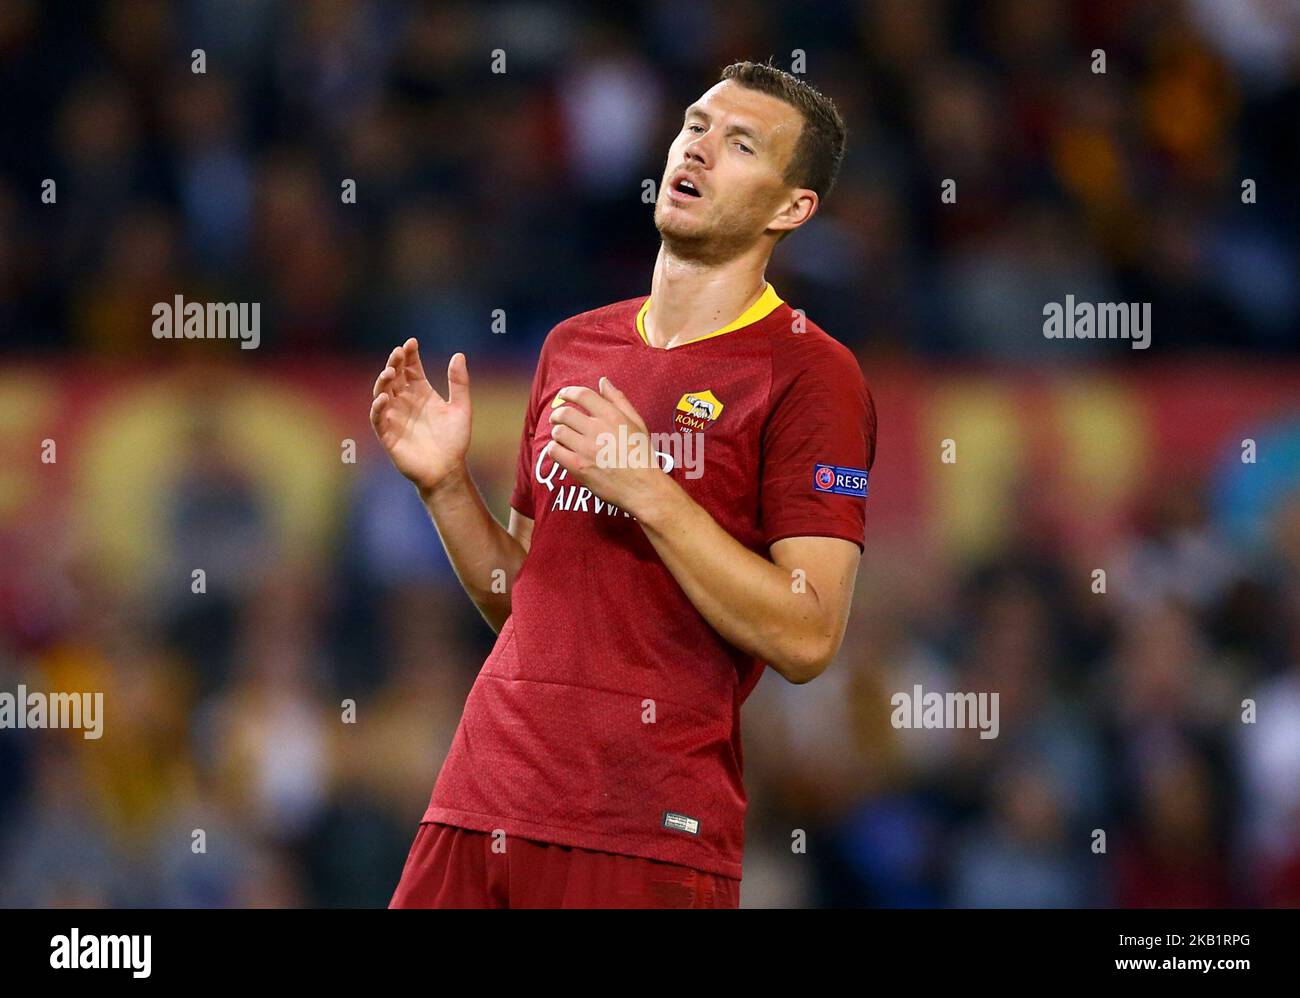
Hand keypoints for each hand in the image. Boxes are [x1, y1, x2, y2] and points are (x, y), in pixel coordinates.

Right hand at [370, 338, 470, 495]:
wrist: (448, 470)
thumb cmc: (455, 440)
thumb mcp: (461, 408)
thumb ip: (459, 383)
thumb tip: (458, 354)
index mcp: (422, 392)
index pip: (411, 368)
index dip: (410, 355)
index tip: (412, 342)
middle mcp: (405, 401)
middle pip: (395, 377)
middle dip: (395, 363)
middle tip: (399, 353)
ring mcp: (395, 416)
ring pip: (383, 393)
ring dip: (384, 381)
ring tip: (390, 371)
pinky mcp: (388, 434)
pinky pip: (378, 418)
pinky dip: (378, 407)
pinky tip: (384, 398)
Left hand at [546, 377, 669, 516]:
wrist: (642, 487)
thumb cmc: (641, 454)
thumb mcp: (636, 422)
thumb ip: (618, 400)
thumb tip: (603, 381)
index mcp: (612, 416)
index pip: (583, 395)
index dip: (569, 393)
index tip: (563, 395)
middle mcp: (598, 430)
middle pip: (564, 413)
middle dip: (557, 414)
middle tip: (557, 418)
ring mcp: (587, 449)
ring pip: (558, 432)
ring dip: (557, 433)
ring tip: (562, 437)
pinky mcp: (579, 467)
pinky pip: (555, 452)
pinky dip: (554, 449)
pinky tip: (560, 451)